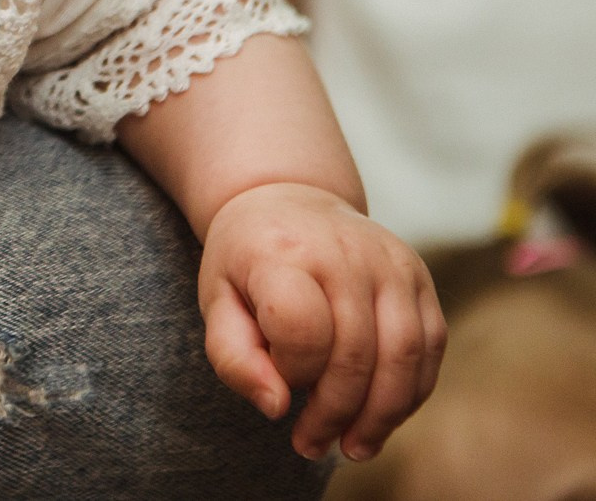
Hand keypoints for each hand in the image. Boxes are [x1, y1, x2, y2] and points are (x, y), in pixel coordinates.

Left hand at [198, 181, 444, 461]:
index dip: (291, 370)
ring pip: (403, 356)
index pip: (301, 327)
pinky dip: (410, 393)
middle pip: (356, 352)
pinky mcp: (418, 274)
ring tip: (353, 446)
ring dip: (381, 416)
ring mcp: (390, 260)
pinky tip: (381, 418)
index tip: (276, 384)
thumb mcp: (216, 300)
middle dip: (335, 414)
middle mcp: (345, 251)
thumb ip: (233, 356)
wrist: (285, 199)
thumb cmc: (245, 261)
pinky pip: (429, 347)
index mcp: (283, 252)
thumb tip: (276, 407)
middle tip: (312, 445)